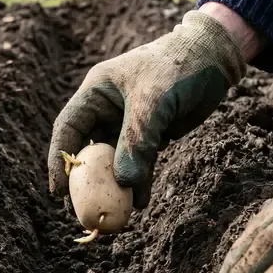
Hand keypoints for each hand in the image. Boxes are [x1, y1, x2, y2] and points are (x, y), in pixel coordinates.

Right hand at [48, 10, 246, 207]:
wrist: (213, 59)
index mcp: (96, 92)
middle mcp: (106, 109)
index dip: (60, 159)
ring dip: (115, 186)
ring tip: (117, 213)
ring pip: (114, 161)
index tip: (59, 190)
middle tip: (83, 210)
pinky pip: (138, 163)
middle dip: (86, 181)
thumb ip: (137, 141)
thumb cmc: (177, 68)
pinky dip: (138, 181)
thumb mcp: (153, 102)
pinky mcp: (149, 135)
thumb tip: (123, 183)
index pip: (68, 128)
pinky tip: (141, 201)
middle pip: (88, 150)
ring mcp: (127, 123)